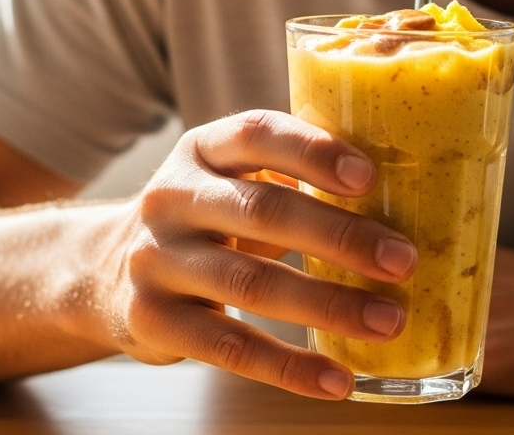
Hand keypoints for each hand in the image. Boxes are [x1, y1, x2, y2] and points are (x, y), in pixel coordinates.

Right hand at [91, 110, 418, 399]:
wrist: (101, 269)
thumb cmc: (207, 217)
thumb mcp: (232, 178)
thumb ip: (294, 176)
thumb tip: (412, 192)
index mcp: (203, 149)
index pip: (256, 133)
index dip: (312, 151)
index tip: (369, 177)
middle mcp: (172, 196)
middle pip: (262, 211)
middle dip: (341, 237)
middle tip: (404, 260)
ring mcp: (156, 260)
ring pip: (250, 284)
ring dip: (328, 305)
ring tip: (388, 321)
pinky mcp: (152, 320)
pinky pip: (229, 347)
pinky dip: (289, 368)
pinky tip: (337, 380)